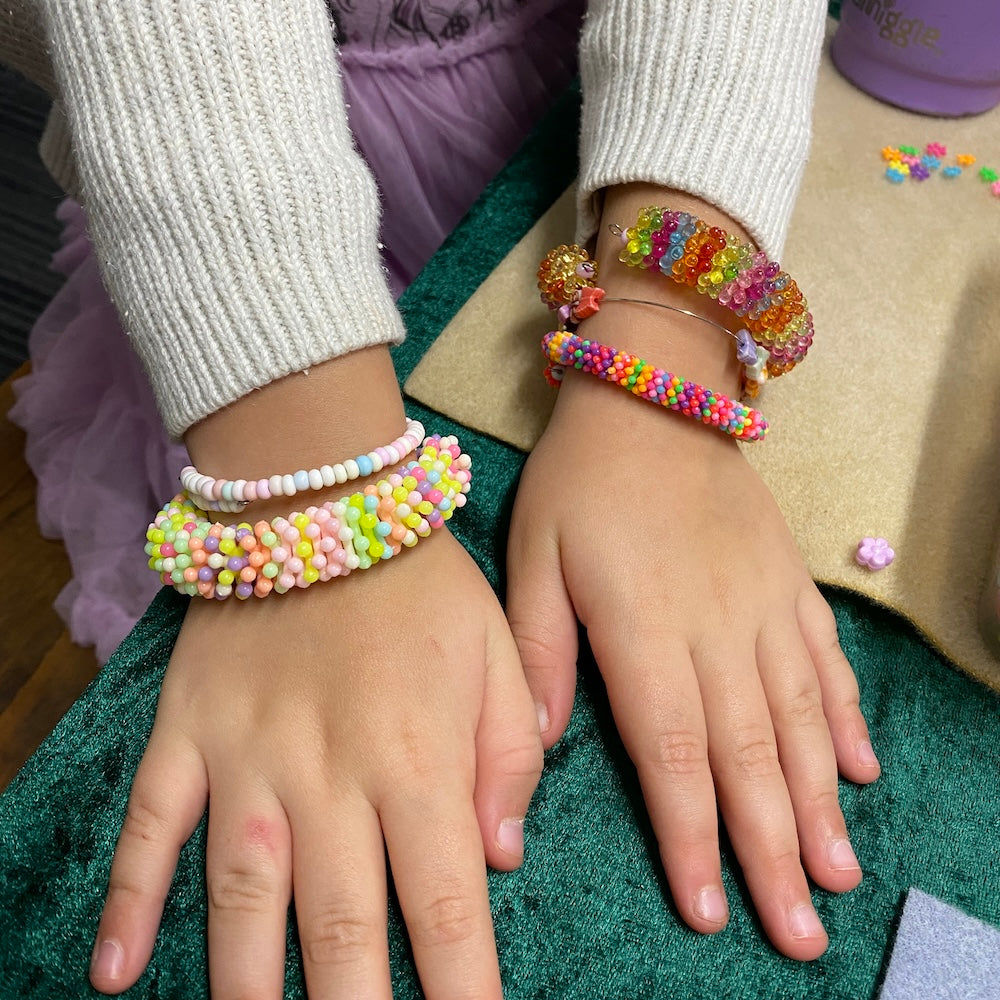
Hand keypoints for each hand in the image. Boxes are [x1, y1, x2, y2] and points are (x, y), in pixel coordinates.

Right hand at [88, 528, 541, 997]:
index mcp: (418, 757)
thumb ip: (509, 754)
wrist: (325, 498)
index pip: (445, 904)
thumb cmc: (423, 581)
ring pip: (242, 897)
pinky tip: (111, 969)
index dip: (461, 992)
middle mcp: (329, 774)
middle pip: (341, 928)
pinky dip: (127, 896)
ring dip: (245, 987)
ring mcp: (246, 756)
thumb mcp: (496, 650)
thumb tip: (500, 859)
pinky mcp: (188, 731)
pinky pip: (149, 823)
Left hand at [506, 374, 879, 960]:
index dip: (693, 836)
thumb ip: (537, 655)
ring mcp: (764, 605)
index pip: (673, 753)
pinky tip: (861, 770)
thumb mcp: (532, 559)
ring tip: (840, 874)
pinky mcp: (791, 582)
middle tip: (802, 932)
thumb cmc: (579, 482)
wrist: (652, 392)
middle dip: (774, 849)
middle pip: (749, 754)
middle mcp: (716, 628)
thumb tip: (536, 751)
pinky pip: (825, 660)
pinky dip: (845, 719)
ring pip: (799, 719)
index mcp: (644, 630)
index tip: (712, 910)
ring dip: (821, 802)